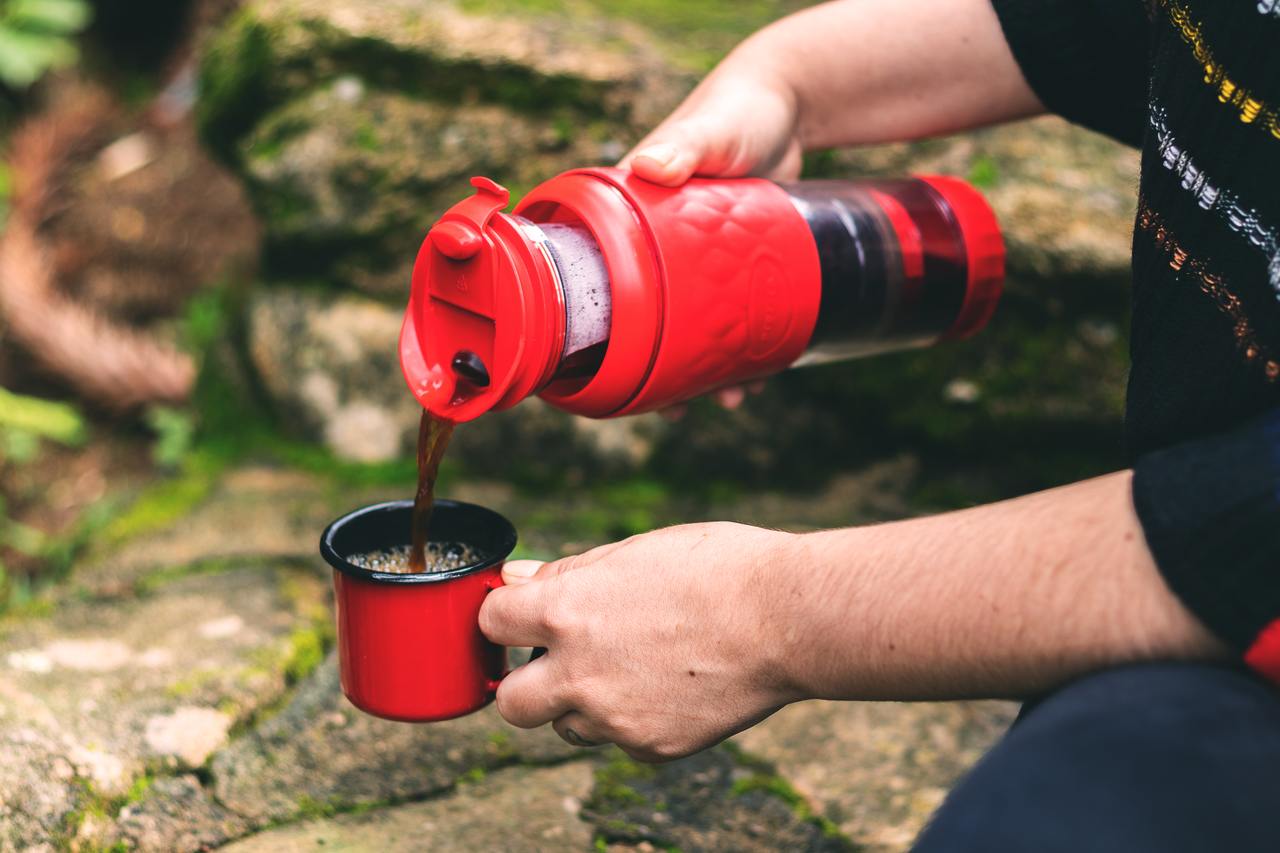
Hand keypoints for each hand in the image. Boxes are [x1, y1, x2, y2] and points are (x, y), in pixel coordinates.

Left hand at [478, 522, 798, 761]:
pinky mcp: (652, 746)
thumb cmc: (717, 568)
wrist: (788, 618)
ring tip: (629, 669)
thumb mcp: (634, 552)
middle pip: (510, 704)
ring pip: (567, 728)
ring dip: (581, 705)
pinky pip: (621, 742)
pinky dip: (633, 722)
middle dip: (524, 684)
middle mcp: (580, 672)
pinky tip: (668, 688)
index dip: (504, 617)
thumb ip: (569, 574)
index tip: (521, 617)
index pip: (491, 623)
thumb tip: (517, 580)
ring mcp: (615, 718)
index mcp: (567, 611)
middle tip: (555, 663)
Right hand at [619, 55, 791, 415]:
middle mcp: (656, 246)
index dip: (599, 326)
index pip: (598, 276)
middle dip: (657, 366)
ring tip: (726, 399)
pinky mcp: (733, 266)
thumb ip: (683, 144)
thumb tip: (648, 163)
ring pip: (692, 326)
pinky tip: (757, 375)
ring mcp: (697, 261)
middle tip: (673, 406)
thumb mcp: (708, 130)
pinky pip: (729, 315)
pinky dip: (740, 346)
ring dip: (704, 368)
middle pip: (647, 317)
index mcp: (630, 218)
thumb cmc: (736, 110)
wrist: (791, 106)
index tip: (605, 369)